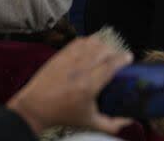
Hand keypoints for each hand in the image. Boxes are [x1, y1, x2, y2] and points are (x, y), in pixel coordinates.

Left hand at [7, 36, 132, 134]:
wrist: (35, 108)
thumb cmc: (62, 115)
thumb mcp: (89, 122)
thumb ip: (111, 124)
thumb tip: (128, 121)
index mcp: (88, 86)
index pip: (111, 64)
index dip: (123, 58)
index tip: (129, 58)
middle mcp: (80, 70)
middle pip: (104, 50)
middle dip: (114, 52)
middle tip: (116, 58)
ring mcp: (69, 60)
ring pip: (93, 42)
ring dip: (102, 45)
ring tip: (105, 53)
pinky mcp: (61, 55)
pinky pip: (80, 41)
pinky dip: (89, 42)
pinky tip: (91, 49)